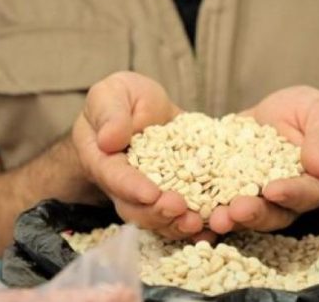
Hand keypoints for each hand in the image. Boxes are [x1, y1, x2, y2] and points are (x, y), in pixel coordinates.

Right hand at [71, 72, 209, 239]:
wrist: (141, 110)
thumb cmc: (120, 99)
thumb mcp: (111, 93)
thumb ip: (110, 114)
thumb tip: (109, 140)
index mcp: (104, 160)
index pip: (115, 176)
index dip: (131, 187)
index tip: (150, 193)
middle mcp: (124, 185)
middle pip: (136, 208)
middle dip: (158, 212)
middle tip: (180, 209)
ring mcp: (149, 194)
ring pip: (158, 219)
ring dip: (177, 224)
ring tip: (198, 222)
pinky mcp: (174, 194)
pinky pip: (182, 216)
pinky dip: (198, 224)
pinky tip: (215, 225)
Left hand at [209, 86, 318, 233]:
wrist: (288, 113)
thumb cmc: (315, 116)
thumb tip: (318, 164)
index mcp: (313, 184)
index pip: (305, 194)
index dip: (290, 194)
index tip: (274, 190)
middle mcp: (283, 198)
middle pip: (271, 213)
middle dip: (252, 212)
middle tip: (235, 210)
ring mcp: (253, 193)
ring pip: (241, 212)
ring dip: (226, 216)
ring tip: (210, 217)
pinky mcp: (227, 183)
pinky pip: (213, 195)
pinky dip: (200, 204)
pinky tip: (184, 207)